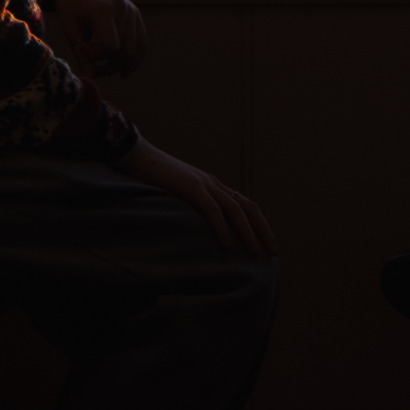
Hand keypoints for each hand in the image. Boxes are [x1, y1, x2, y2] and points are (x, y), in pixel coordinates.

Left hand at [37, 0, 151, 77]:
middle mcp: (124, 9)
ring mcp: (132, 11)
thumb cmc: (69, 2)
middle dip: (109, 66)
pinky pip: (142, 41)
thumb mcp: (70, 28)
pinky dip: (135, 57)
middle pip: (125, 51)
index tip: (80, 49)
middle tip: (92, 70)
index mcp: (105, 10)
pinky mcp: (136, 14)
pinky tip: (124, 69)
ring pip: (136, 50)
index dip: (95, 56)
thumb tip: (90, 78)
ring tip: (105, 70)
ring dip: (121, 65)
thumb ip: (81, 54)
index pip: (110, 48)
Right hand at [131, 138, 273, 257]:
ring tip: (255, 252)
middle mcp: (214, 184)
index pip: (245, 206)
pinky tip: (227, 244)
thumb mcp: (178, 196)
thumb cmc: (153, 179)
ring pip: (235, 210)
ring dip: (248, 232)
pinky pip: (212, 209)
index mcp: (213, 186)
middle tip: (273, 253)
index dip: (259, 225)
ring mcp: (204, 184)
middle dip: (263, 230)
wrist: (136, 156)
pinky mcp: (190, 187)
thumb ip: (190, 209)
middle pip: (249, 207)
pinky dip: (222, 227)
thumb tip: (197, 234)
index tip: (267, 245)